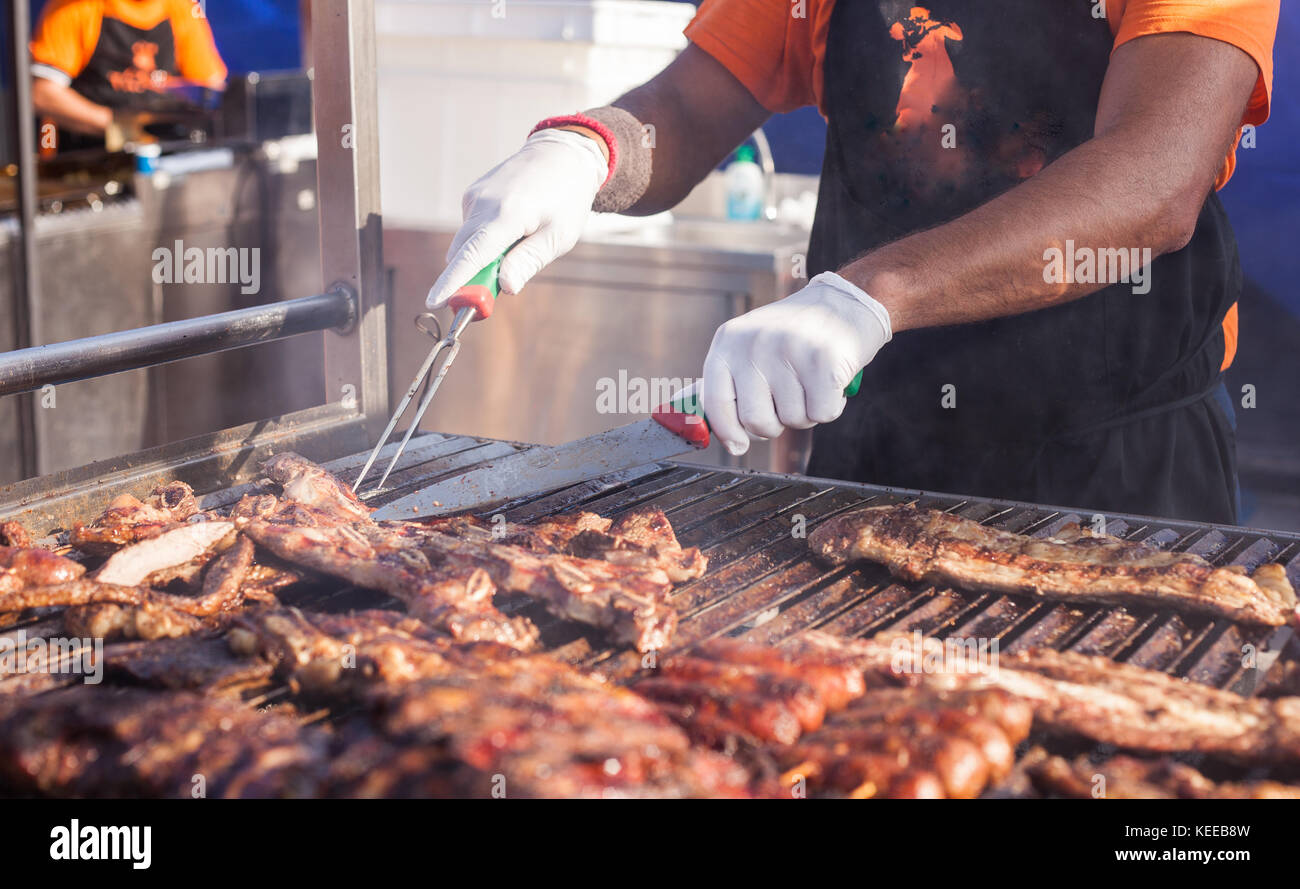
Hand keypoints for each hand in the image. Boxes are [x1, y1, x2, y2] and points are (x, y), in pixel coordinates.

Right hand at [427, 128, 607, 308]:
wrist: (562, 154)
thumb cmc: (566, 199)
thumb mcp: (557, 236)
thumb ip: (528, 262)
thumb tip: (505, 287)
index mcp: (507, 214)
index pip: (471, 255)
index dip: (451, 282)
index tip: (434, 302)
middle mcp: (484, 203)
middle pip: (461, 253)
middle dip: (469, 279)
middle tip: (488, 296)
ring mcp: (475, 196)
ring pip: (465, 242)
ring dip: (480, 258)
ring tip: (518, 245)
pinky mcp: (473, 194)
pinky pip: (471, 228)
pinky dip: (483, 239)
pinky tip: (512, 228)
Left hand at [701, 272, 891, 454]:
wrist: (846, 301)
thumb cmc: (796, 335)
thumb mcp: (751, 346)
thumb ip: (730, 382)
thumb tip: (703, 425)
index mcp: (729, 341)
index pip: (715, 401)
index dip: (727, 432)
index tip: (739, 445)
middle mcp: (754, 343)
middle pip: (755, 420)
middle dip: (775, 423)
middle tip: (789, 400)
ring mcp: (789, 349)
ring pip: (793, 420)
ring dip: (807, 412)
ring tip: (812, 381)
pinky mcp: (824, 360)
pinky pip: (823, 414)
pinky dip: (832, 406)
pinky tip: (831, 380)